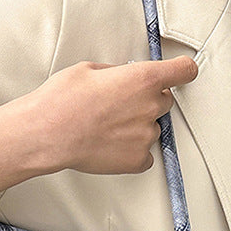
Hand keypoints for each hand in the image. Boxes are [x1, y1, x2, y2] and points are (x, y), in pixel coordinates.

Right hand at [29, 56, 197, 175]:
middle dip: (146, 102)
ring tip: (107, 129)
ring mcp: (146, 136)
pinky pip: (145, 156)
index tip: (180, 73)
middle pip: (164, 102)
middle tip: (120, 107)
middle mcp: (150, 107)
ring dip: (137, 128)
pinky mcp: (136, 160)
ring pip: (152, 130)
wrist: (47, 134)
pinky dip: (133, 153)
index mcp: (143, 78)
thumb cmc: (62, 101)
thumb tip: (121, 79)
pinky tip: (112, 147)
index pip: (184, 71)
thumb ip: (116, 74)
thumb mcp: (89, 70)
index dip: (182, 71)